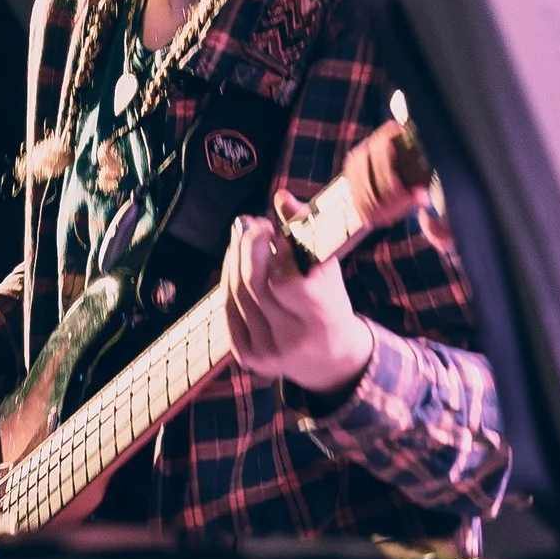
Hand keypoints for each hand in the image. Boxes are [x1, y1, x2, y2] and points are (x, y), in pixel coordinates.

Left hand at [220, 199, 371, 397]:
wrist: (331, 360)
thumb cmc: (331, 303)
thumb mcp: (329, 270)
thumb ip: (308, 232)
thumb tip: (281, 198)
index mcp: (322, 319)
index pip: (289, 283)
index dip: (279, 254)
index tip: (278, 231)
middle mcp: (293, 340)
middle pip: (256, 286)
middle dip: (250, 247)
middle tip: (254, 223)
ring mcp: (267, 353)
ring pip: (237, 294)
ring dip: (235, 257)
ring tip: (244, 234)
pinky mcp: (248, 357)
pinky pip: (228, 309)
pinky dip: (228, 279)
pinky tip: (235, 258)